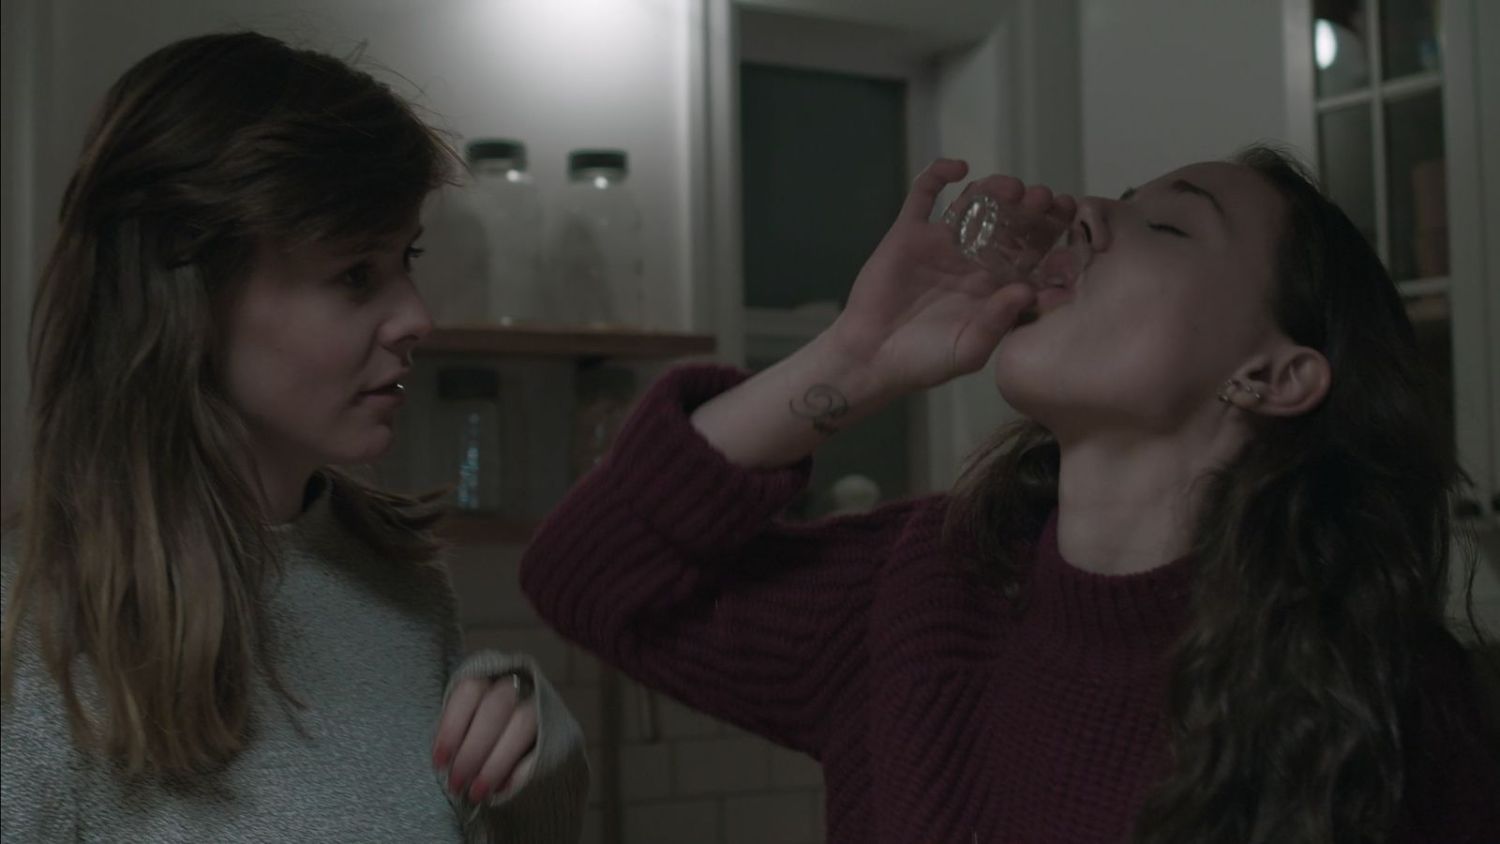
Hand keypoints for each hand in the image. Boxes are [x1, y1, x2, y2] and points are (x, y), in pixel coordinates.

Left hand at [432, 674, 537, 803]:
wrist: (522, 744)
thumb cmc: (477, 733)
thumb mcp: (463, 727)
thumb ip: (457, 737)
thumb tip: (446, 764)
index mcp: (489, 676)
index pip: (470, 690)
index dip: (452, 726)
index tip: (439, 762)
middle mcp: (518, 684)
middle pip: (496, 707)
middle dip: (473, 749)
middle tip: (456, 783)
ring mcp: (541, 704)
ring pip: (523, 722)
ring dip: (496, 762)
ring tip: (477, 792)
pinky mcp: (559, 728)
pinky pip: (542, 747)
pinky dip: (521, 772)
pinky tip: (502, 790)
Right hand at [827, 159, 1075, 393]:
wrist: (870, 357)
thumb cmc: (923, 361)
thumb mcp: (969, 351)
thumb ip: (997, 322)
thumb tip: (1026, 290)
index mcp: (995, 286)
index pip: (1032, 251)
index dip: (1051, 234)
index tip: (1069, 220)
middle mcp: (972, 259)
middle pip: (1010, 221)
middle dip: (1030, 207)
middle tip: (1045, 199)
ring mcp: (941, 244)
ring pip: (975, 203)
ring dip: (995, 189)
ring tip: (1011, 189)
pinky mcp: (908, 234)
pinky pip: (924, 195)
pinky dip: (939, 174)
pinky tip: (959, 168)